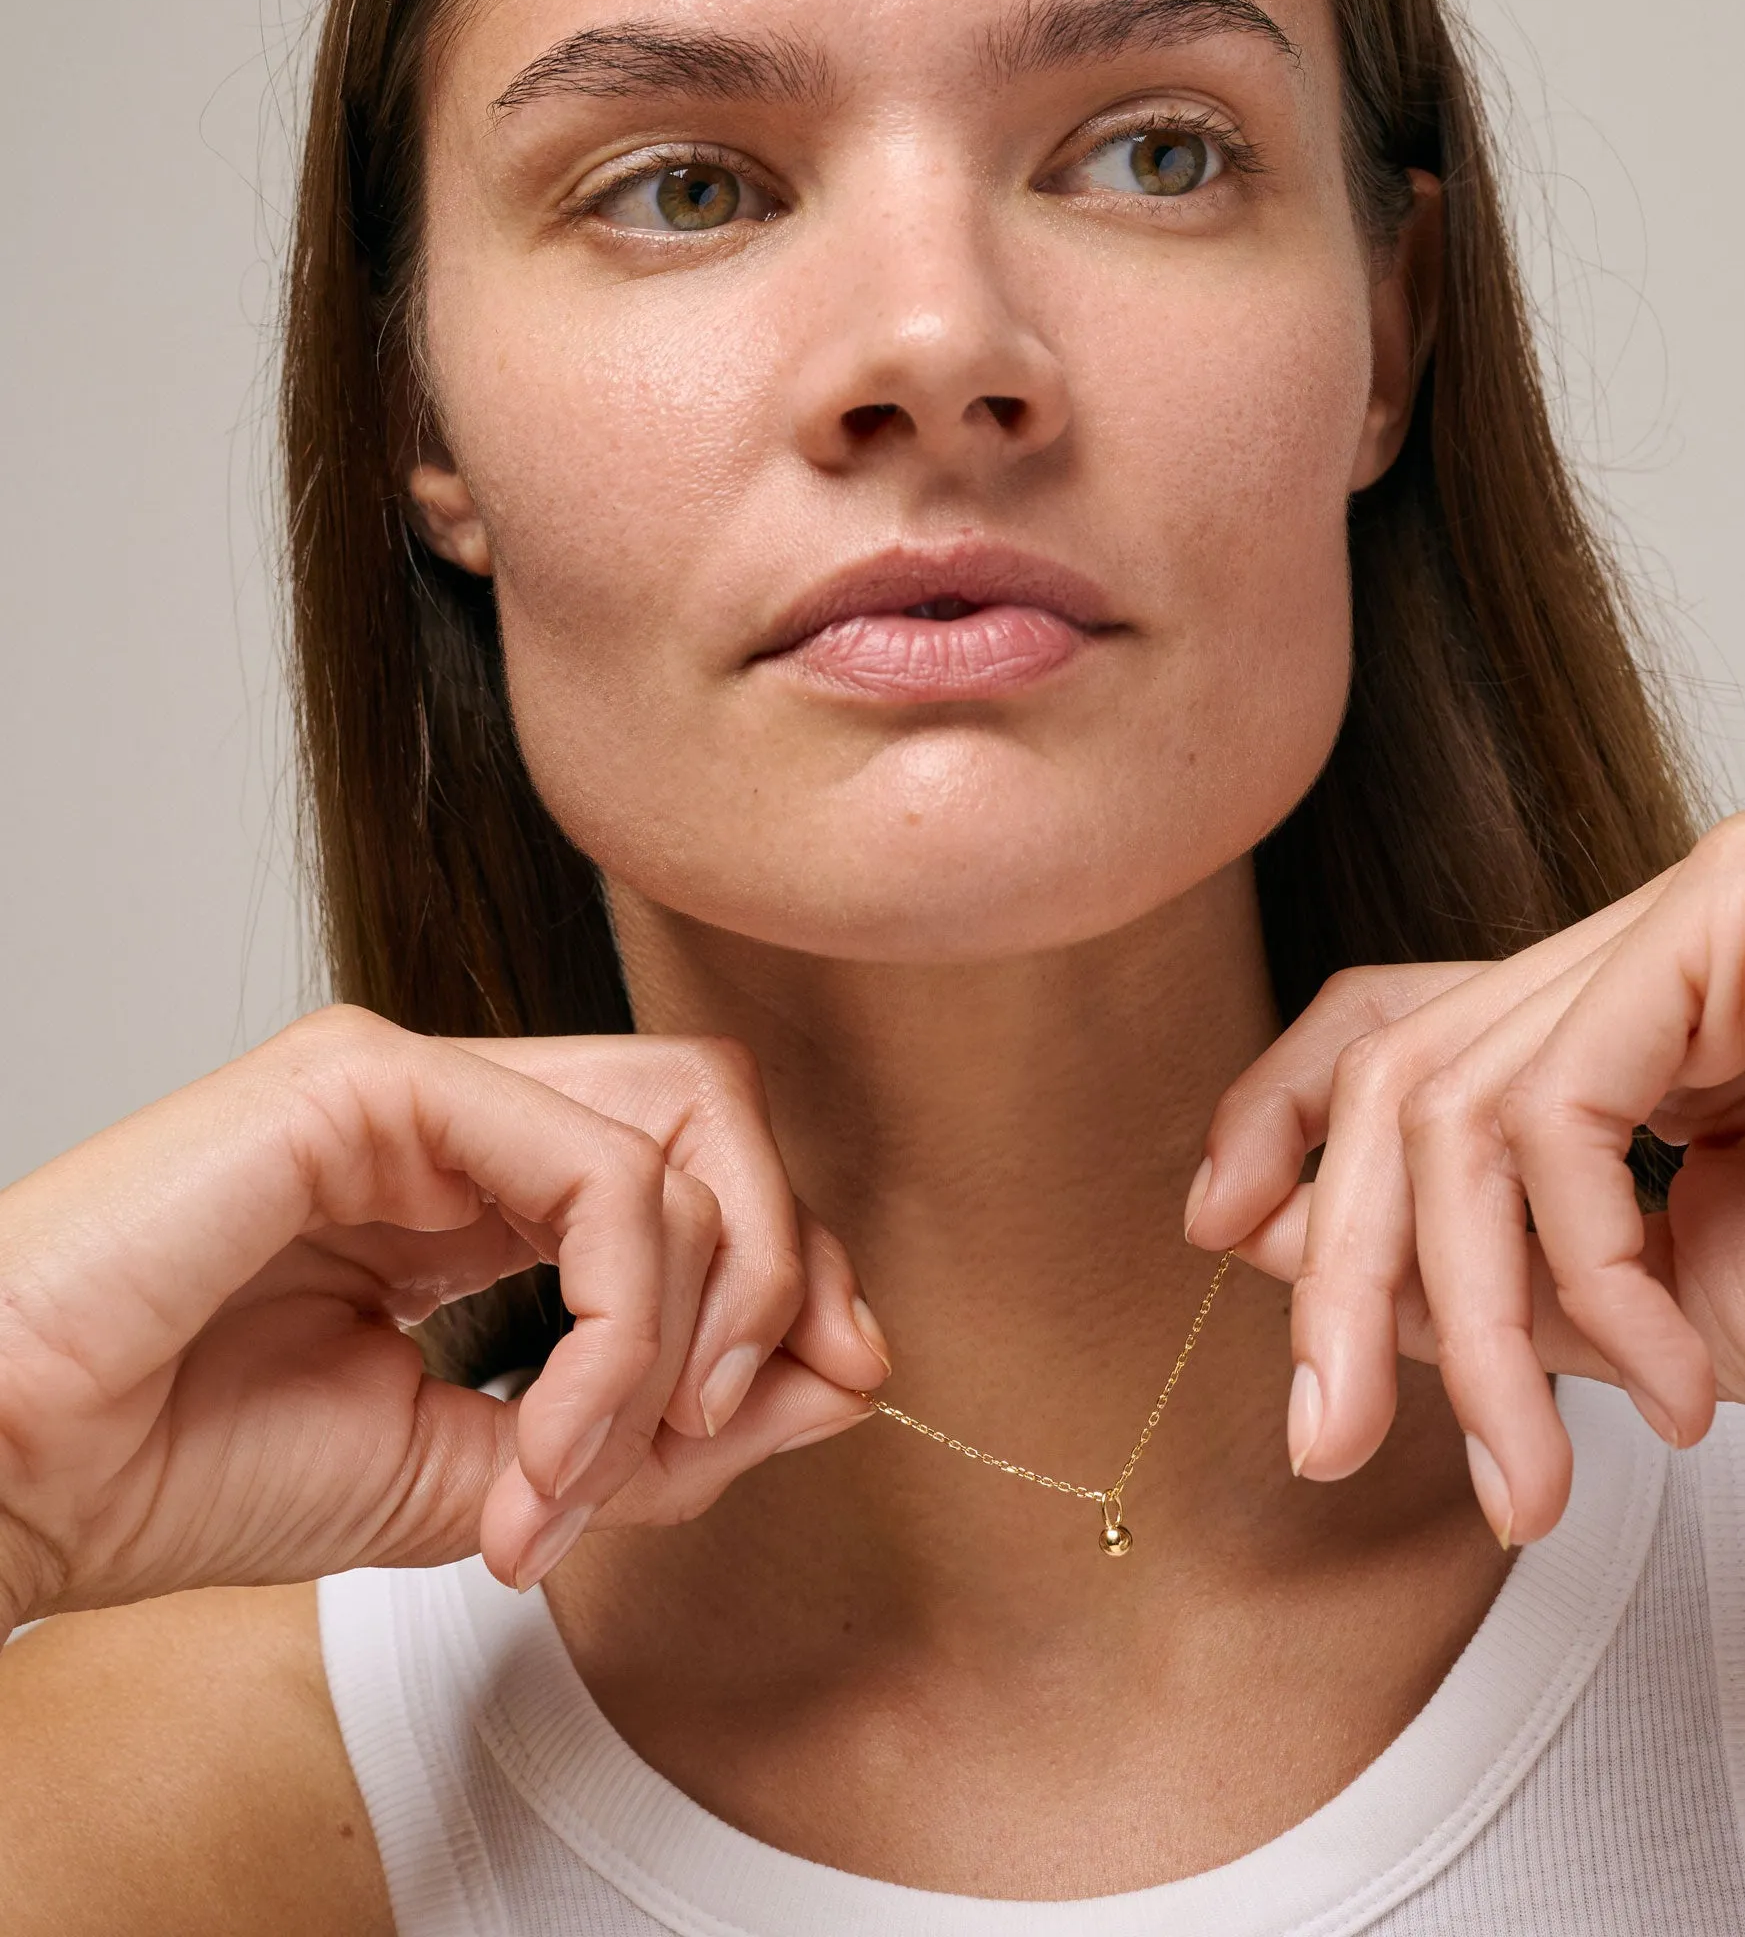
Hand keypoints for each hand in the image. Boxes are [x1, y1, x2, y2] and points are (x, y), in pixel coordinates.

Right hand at [0, 1007, 886, 1637]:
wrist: (15, 1479)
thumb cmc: (198, 1472)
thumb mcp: (494, 1472)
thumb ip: (664, 1423)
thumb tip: (847, 1379)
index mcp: (481, 1184)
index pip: (699, 1168)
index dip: (793, 1268)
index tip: (828, 1390)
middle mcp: (464, 1112)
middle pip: (718, 1117)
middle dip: (784, 1268)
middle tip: (739, 1419)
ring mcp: (419, 1080)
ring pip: (679, 1135)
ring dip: (688, 1329)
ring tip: (598, 1469)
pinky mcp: (374, 1079)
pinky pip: (595, 1174)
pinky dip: (620, 1327)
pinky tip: (555, 1443)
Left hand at [1189, 810, 1744, 1544]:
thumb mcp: (1617, 1309)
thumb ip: (1459, 1255)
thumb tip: (1263, 1226)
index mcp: (1624, 1010)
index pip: (1400, 1020)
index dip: (1280, 1107)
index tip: (1216, 1224)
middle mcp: (1651, 937)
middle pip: (1403, 1071)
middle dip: (1346, 1274)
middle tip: (1324, 1440)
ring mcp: (1697, 905)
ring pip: (1460, 1099)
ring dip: (1473, 1322)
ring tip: (1539, 1474)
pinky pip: (1565, 1095)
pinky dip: (1594, 1264)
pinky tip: (1678, 1369)